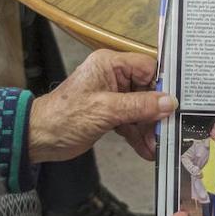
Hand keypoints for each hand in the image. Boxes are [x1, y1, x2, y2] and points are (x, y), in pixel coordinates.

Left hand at [29, 50, 176, 163]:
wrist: (39, 138)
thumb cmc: (65, 117)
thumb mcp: (106, 110)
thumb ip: (139, 106)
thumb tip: (169, 103)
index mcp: (110, 64)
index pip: (148, 68)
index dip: (161, 86)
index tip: (175, 105)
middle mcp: (113, 76)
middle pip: (147, 90)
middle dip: (157, 113)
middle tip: (168, 132)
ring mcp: (112, 96)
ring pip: (141, 109)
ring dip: (149, 129)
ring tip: (158, 147)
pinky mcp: (109, 114)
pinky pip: (131, 121)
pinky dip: (139, 136)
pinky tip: (147, 150)